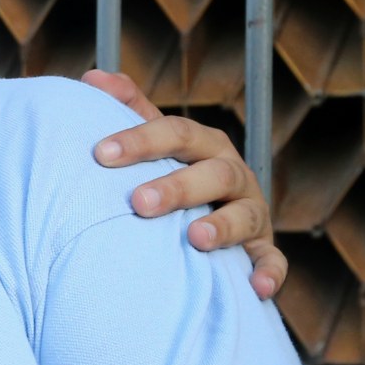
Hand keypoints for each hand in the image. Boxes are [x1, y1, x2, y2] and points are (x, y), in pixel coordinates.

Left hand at [82, 69, 285, 300]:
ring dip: (224, 226)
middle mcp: (231, 174)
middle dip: (178, 187)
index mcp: (202, 145)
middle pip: (213, 173)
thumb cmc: (168, 172)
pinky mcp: (262, 248)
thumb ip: (128, 109)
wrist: (201, 219)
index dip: (140, 140)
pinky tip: (256, 288)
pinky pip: (272, 261)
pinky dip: (269, 273)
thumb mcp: (152, 142)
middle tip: (139, 203)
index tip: (100, 153)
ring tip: (195, 238)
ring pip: (246, 215)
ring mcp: (250, 211)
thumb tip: (92, 76)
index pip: (176, 133)